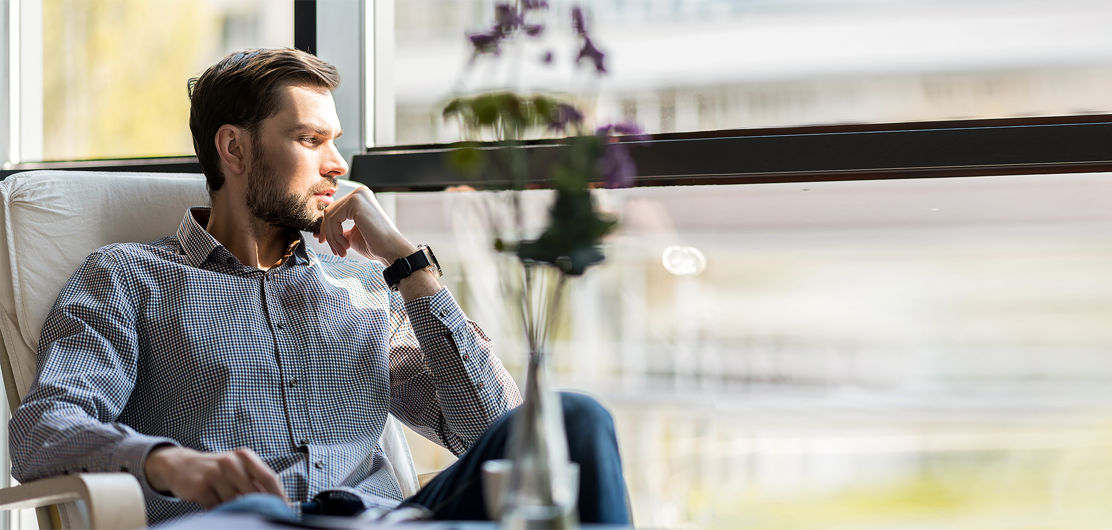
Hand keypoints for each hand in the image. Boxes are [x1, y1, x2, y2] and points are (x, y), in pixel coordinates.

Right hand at [144, 446, 287, 508]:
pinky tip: (217, 507)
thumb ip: (255, 481)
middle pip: (253, 492)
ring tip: (234, 509)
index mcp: (244, 456)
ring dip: (236, 510)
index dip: (279, 496)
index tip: (285, 510)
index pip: (268, 478)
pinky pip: (217, 508)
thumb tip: (278, 502)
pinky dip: (220, 512)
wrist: (181, 465)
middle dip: (259, 507)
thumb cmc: (217, 470)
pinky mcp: (200, 487)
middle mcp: (231, 462)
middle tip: (264, 517)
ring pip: (234, 503)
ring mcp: (214, 474)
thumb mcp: (237, 468)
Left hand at [316, 186, 414, 262]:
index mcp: (360, 198)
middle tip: (336, 250)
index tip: (326, 243)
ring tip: (342, 250)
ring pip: (329, 216)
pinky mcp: (355, 202)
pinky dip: (335, 236)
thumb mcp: (351, 235)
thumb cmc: (376, 244)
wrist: (390, 250)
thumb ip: (338, 229)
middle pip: (329, 211)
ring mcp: (358, 195)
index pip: (334, 209)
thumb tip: (319, 233)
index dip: (327, 228)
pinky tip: (346, 245)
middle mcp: (359, 192)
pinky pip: (333, 219)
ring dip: (332, 237)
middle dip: (329, 234)